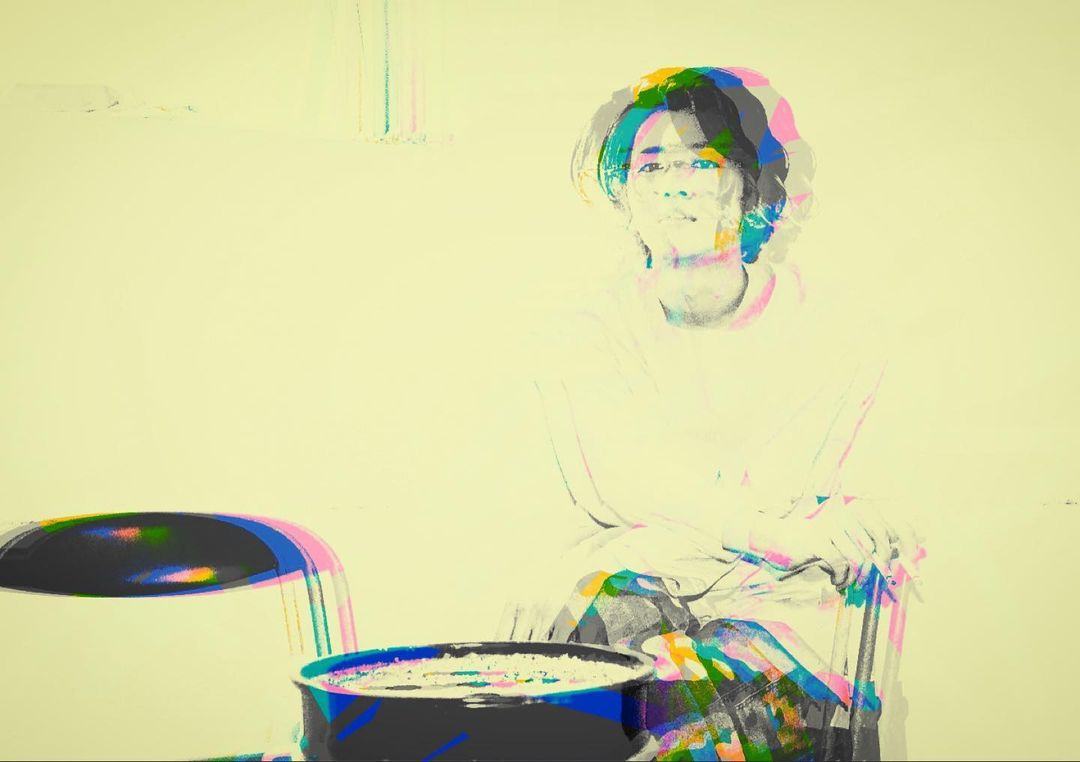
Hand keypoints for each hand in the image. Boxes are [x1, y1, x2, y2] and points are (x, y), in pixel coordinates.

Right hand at [746, 500, 914, 590]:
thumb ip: (872, 540)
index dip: (907, 537)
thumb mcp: (846, 538)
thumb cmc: (816, 542)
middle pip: (878, 541)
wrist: (778, 539)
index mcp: (855, 508)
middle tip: (879, 580)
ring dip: (857, 576)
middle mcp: (846, 512)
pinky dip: (842, 577)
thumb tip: (905, 550)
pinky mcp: (819, 539)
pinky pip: (841, 564)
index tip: (914, 558)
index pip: (891, 518)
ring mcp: (831, 525)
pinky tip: (836, 581)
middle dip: (882, 565)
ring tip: (849, 583)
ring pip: (860, 557)